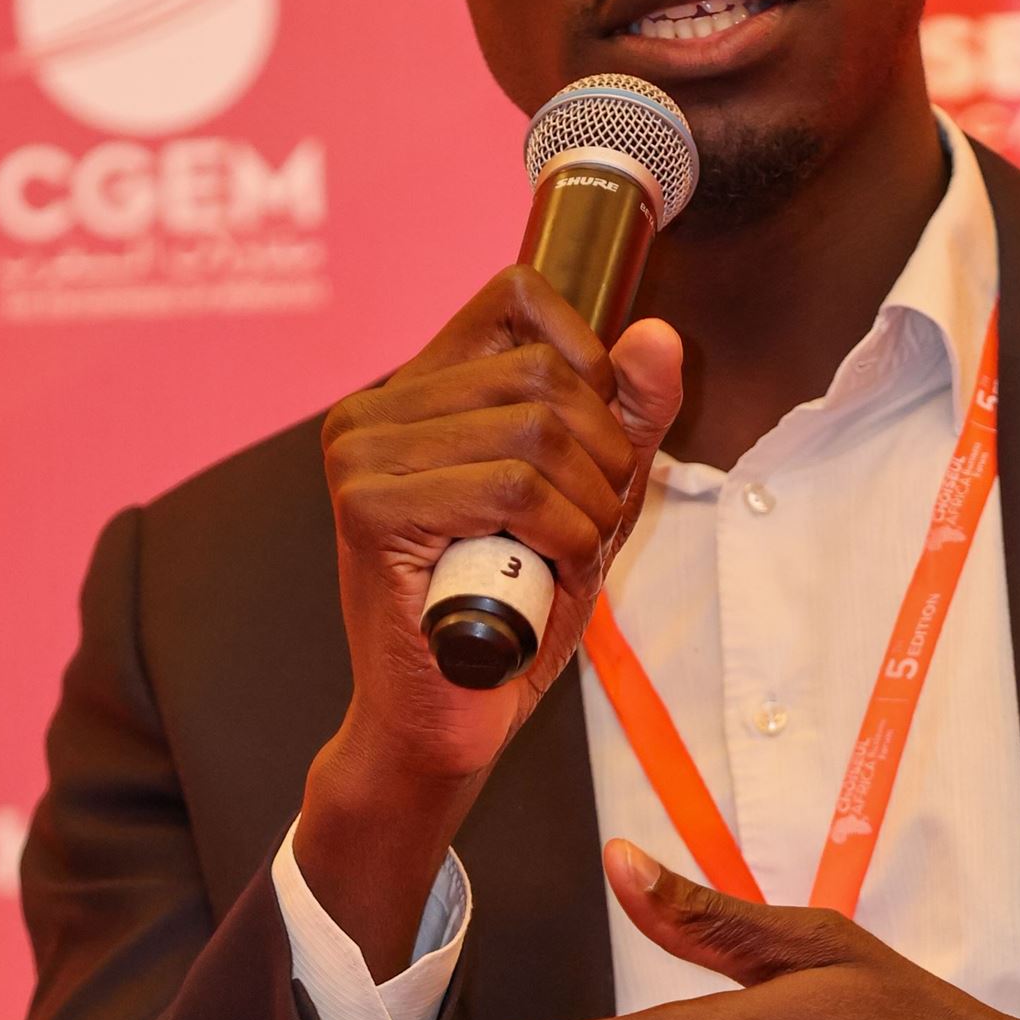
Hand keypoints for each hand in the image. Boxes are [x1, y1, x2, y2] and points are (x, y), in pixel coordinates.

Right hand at [292, 274, 685, 969]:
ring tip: (564, 557)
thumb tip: (656, 336)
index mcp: (413, 390)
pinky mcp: (372, 509)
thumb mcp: (587, 495)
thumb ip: (626, 414)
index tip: (592, 441)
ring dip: (587, 507)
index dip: (587, 359)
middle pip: (545, 372)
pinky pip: (517, 488)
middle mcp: (373, 409)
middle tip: (587, 526)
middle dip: (603, 457)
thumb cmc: (509, 612)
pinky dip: (563, 539)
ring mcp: (363, 454)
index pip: (518, 296)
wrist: (443, 722)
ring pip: (538, 430)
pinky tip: (545, 578)